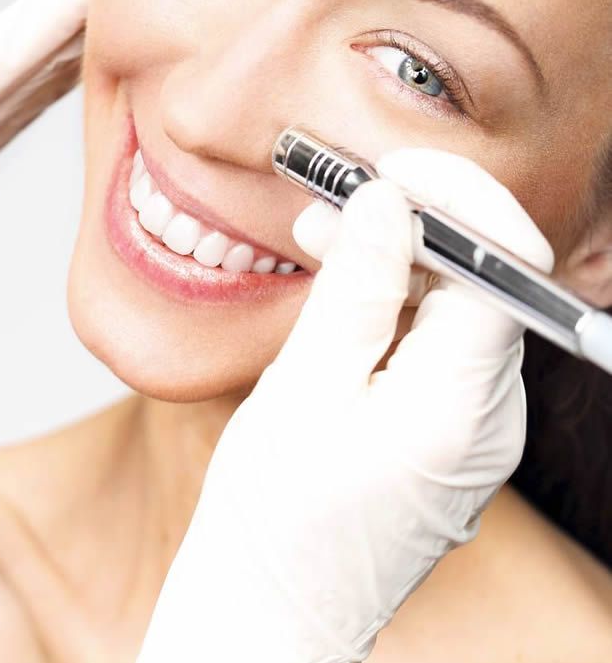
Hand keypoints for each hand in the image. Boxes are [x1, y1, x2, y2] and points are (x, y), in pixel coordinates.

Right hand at [137, 148, 554, 661]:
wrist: (272, 606)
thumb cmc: (279, 516)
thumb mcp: (305, 388)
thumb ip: (357, 290)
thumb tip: (388, 203)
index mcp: (463, 409)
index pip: (501, 270)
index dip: (456, 202)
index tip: (393, 167)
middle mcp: (489, 417)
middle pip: (479, 283)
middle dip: (414, 223)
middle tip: (336, 193)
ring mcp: (471, 426)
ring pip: (451, 308)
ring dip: (393, 259)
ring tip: (320, 232)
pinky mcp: (443, 429)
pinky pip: (430, 342)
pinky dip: (388, 302)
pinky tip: (338, 283)